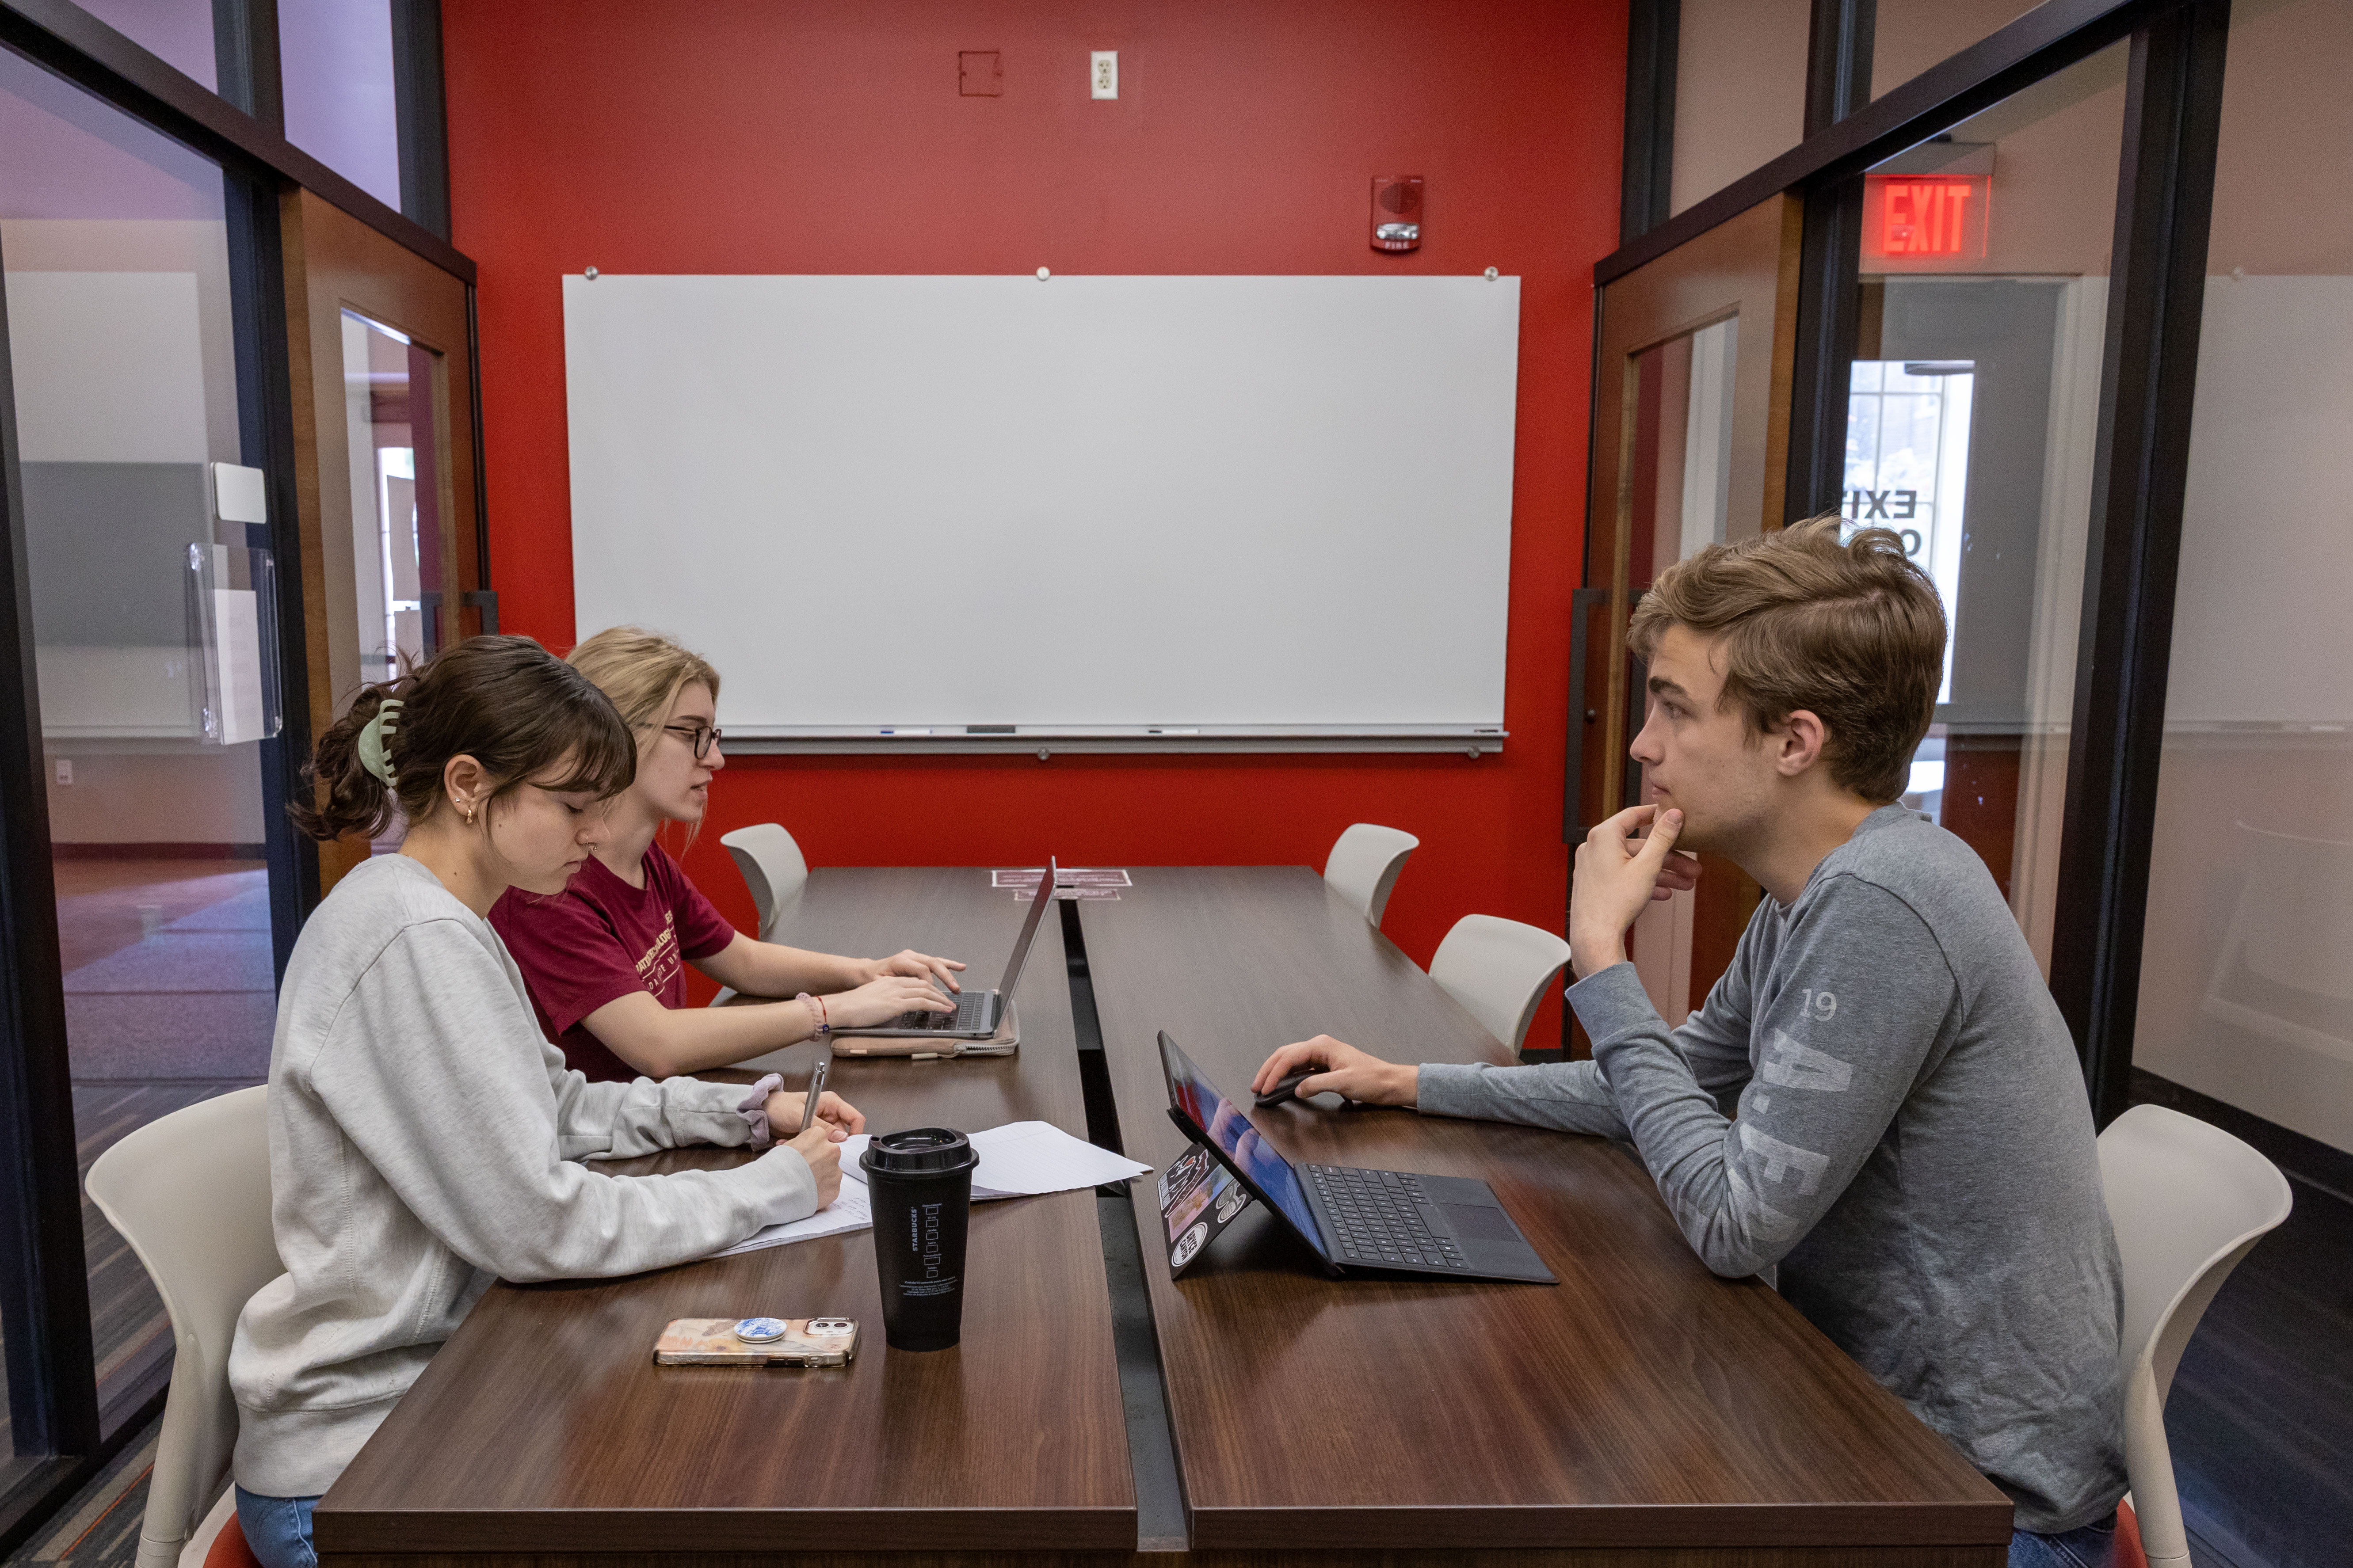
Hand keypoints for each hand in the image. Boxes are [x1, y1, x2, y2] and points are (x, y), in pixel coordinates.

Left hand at [763, 1088, 864, 1136]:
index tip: (848, 1146)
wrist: (764, 1111)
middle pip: (842, 1133)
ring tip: (798, 1142)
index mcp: (832, 1103)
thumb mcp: (800, 1115)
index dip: (856, 1132)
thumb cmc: (780, 1106)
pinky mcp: (814, 1132)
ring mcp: (822, 1123)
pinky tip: (792, 1142)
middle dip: (829, 1142)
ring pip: (828, 1140)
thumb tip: (841, 1137)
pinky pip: (817, 1142)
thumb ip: (821, 1126)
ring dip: (814, 1144)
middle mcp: (829, 1113)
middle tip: (816, 1146)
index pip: (855, 1117)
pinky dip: (807, 1145)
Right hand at [785, 1121, 844, 1206]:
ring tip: (805, 1184)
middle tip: (806, 1171)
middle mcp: (831, 1150)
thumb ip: (802, 1144)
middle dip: (820, 1161)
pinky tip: (809, 1192)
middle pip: (829, 1154)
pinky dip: (823, 1190)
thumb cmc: (777, 1167)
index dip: (812, 1148)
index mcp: (818, 1135)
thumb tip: (805, 1148)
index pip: (820, 1138)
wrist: (778, 1190)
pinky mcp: (835, 1188)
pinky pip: (831, 1187)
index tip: (806, 1154)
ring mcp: (835, 1170)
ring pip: (832, 1171)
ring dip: (822, 1176)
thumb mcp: (787, 1146)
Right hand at [825, 973, 954, 1027]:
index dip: (929, 987)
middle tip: (949, 1000)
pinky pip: (922, 1002)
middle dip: (939, 992)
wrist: (841, 1007)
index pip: (915, 981)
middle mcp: (895, 983)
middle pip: (924, 984)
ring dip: (941, 1000)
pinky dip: (936, 1006)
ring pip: (926, 992)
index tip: (937, 994)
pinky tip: (943, 1010)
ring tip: (950, 1007)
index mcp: (889, 981)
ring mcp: (896, 992)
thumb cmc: (852, 1007)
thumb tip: (893, 1009)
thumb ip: (885, 1001)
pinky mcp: (896, 1003)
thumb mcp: (872, 999)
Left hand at [867, 949, 965, 992]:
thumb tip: (913, 993)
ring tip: (961, 976)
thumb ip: (897, 987)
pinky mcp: (918, 960)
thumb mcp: (881, 985)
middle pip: (932, 964)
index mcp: (900, 961)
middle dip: (945, 977)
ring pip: (936, 962)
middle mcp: (909, 956)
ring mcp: (914, 957)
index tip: (932, 996)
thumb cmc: (873, 980)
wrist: (867, 972)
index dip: (929, 983)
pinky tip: (959, 967)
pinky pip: (935, 962)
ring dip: (949, 971)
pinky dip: (947, 965)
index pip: (921, 970)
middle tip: (955, 989)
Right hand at [1251, 1034, 1417, 1107]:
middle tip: (1256, 1086)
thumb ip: (1316, 1085)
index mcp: (1322, 1045)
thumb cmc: (1373, 1079)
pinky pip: (1301, 1069)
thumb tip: (1297, 1089)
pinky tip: (1283, 1085)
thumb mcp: (1343, 1083)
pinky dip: (1288, 1077)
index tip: (1264, 1087)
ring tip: (1264, 1085)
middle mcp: (1320, 1047)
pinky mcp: (1325, 1067)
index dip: (1274, 1073)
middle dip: (1268, 1070)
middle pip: (1285, 1055)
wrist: (1390, 1083)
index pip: (1289, 1057)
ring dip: (1276, 1073)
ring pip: (1291, 1061)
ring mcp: (1322, 1056)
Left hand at [1571, 804, 1690, 977]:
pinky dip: (1643, 882)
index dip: (1655, 815)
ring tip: (1686, 885)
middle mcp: (1594, 847)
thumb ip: (1662, 838)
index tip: (1670, 814)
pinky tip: (1664, 894)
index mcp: (1604, 836)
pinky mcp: (1594, 884)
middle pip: (1638, 847)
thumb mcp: (1648, 866)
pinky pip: (1623, 877)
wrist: (1594, 937)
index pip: (1633, 816)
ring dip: (1661, 874)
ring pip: (1633, 864)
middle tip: (1693, 868)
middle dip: (1669, 859)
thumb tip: (1674, 813)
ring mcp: (1592, 867)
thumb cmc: (1617, 902)